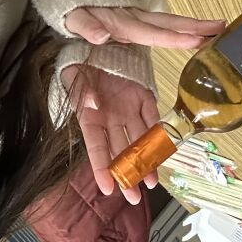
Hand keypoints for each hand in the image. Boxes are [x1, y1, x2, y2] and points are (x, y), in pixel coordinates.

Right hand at [62, 64, 159, 204]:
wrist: (97, 43)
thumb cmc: (80, 66)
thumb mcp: (77, 80)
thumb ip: (85, 95)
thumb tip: (93, 106)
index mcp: (90, 118)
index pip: (96, 149)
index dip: (101, 169)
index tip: (108, 189)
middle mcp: (110, 118)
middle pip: (120, 152)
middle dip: (127, 175)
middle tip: (134, 197)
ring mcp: (127, 109)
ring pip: (138, 140)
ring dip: (146, 161)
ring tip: (152, 181)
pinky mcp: (142, 97)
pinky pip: (152, 117)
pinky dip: (158, 133)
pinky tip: (164, 151)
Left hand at [65, 6, 224, 49]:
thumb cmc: (71, 4)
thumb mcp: (72, 15)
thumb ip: (86, 24)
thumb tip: (101, 35)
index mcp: (121, 22)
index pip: (151, 32)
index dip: (173, 37)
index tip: (195, 40)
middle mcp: (134, 18)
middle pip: (169, 24)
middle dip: (196, 28)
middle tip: (221, 30)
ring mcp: (137, 17)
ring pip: (170, 22)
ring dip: (195, 26)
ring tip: (219, 29)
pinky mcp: (137, 18)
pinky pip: (163, 25)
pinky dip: (183, 28)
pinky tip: (198, 34)